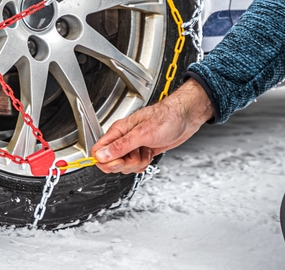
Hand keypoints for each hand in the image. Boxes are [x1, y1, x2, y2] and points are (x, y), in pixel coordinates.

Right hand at [90, 79, 213, 173]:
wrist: (185, 118)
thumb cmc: (167, 118)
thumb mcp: (142, 134)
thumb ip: (121, 146)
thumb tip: (101, 156)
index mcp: (118, 131)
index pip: (98, 151)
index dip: (106, 161)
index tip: (119, 161)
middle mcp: (124, 138)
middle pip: (111, 162)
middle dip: (126, 163)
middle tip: (137, 154)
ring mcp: (134, 145)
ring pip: (125, 165)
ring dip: (137, 163)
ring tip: (146, 151)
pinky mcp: (143, 151)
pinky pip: (136, 165)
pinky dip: (144, 164)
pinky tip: (150, 154)